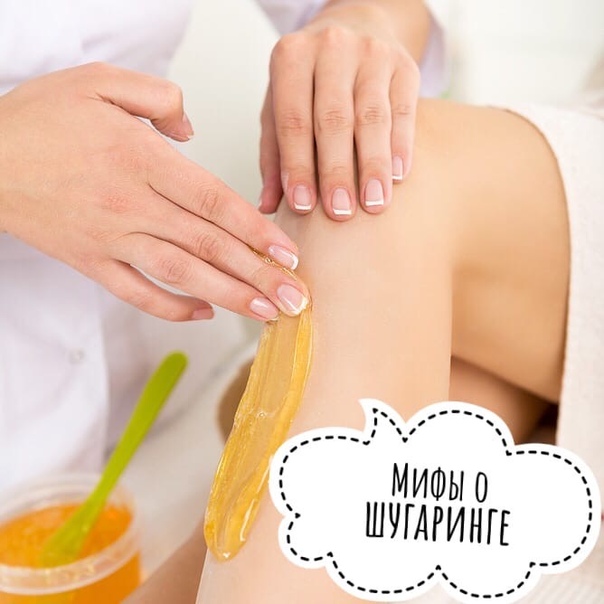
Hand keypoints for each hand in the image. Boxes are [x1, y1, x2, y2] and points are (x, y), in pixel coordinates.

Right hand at [0, 63, 308, 321]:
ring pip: (181, 275)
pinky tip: (203, 314)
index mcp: (141, 161)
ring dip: (228, 297)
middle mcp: (132, 206)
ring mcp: (111, 239)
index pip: (214, 202)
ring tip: (266, 314)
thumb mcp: (100, 82)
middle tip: (296, 298)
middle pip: (207, 246)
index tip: (288, 253)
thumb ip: (158, 97)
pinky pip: (136, 293)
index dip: (256, 231)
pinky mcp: (90, 262)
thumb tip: (192, 129)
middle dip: (258, 275)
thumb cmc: (38, 120)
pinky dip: (170, 308)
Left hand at [258, 2, 420, 219]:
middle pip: (334, 119)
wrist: (356, 28)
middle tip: (339, 213)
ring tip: (373, 204)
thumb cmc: (310, 82)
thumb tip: (268, 206)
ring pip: (373, 117)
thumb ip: (274, 156)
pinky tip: (399, 177)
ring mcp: (372, 53)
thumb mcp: (280, 107)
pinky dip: (401, 146)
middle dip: (336, 171)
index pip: (293, 119)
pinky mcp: (405, 66)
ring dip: (373, 165)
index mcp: (291, 56)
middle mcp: (331, 48)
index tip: (302, 207)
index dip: (297, 166)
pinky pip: (404, 111)